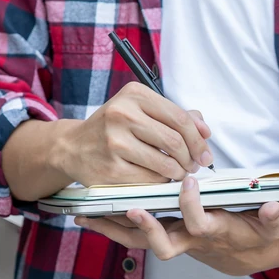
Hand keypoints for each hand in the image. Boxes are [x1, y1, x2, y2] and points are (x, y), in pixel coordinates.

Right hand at [56, 82, 213, 186]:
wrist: (73, 147)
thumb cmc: (113, 128)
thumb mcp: (139, 110)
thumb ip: (174, 115)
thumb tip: (205, 130)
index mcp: (134, 95)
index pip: (180, 119)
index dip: (199, 139)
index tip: (205, 154)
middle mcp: (122, 115)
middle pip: (175, 142)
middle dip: (191, 159)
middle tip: (194, 166)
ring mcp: (114, 143)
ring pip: (165, 164)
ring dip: (178, 173)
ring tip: (178, 173)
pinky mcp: (110, 169)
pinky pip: (150, 181)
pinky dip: (161, 183)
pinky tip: (159, 179)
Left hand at [74, 176, 278, 275]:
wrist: (241, 253)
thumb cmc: (254, 234)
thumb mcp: (270, 228)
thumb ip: (272, 218)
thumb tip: (272, 207)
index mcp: (214, 232)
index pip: (200, 223)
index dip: (192, 206)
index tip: (189, 179)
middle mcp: (189, 239)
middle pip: (161, 245)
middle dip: (145, 229)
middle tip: (130, 208)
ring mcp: (172, 238)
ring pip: (138, 240)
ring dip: (114, 228)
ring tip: (88, 214)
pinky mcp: (161, 232)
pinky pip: (131, 233)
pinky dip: (112, 224)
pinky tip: (90, 212)